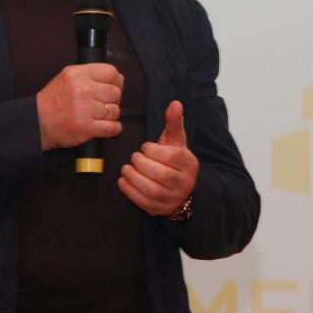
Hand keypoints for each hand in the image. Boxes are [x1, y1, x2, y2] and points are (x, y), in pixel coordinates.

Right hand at [36, 63, 123, 150]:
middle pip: (115, 92)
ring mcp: (85, 109)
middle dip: (112, 99)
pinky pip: (113, 127)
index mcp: (77, 74)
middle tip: (103, 103)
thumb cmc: (52, 102)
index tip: (113, 86)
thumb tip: (115, 77)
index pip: (111, 72)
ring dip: (110, 115)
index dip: (116, 81)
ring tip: (99, 116)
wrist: (38, 122)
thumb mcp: (66, 77)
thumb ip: (88, 74)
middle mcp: (82, 90)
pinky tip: (105, 126)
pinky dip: (113, 128)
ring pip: (115, 110)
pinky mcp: (87, 127)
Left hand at [118, 100, 198, 216]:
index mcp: (188, 164)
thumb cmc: (175, 160)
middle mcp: (183, 182)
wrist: (182, 189)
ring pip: (151, 189)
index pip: (170, 157)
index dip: (153, 151)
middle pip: (160, 174)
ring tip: (126, 168)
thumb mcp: (176, 141)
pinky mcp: (159, 209)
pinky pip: (142, 202)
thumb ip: (174, 122)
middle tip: (133, 157)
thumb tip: (175, 103)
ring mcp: (172, 198)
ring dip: (133, 177)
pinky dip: (129, 190)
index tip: (145, 147)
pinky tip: (123, 180)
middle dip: (141, 164)